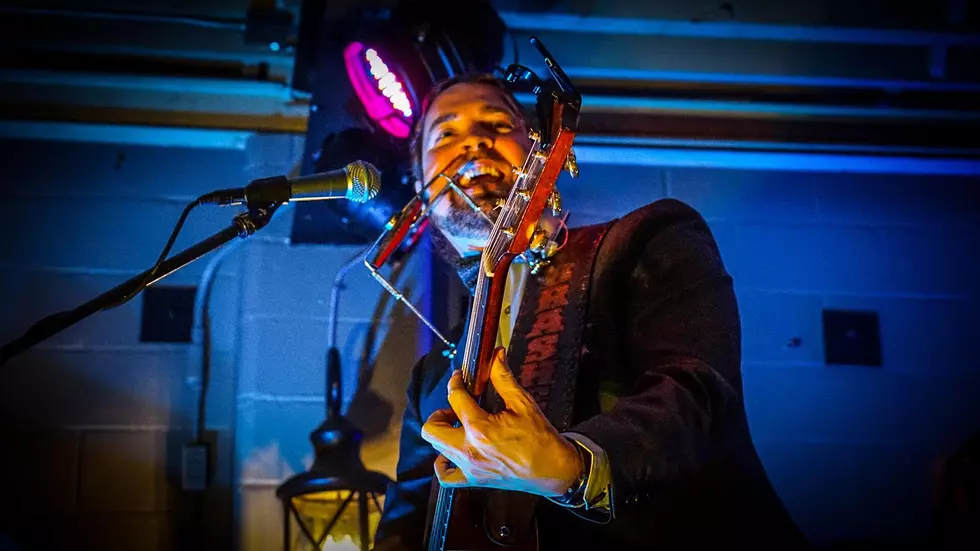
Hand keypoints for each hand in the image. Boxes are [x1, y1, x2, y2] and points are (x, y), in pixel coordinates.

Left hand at [420, 347, 582, 496]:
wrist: (553, 469)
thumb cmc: (540, 437)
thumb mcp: (522, 403)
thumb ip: (503, 378)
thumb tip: (496, 354)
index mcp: (480, 428)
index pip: (455, 398)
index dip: (455, 382)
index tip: (459, 378)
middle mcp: (469, 449)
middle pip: (432, 428)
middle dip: (439, 412)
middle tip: (455, 408)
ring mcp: (469, 467)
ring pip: (437, 448)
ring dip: (443, 432)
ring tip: (459, 426)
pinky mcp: (473, 480)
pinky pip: (445, 476)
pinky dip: (442, 464)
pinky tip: (452, 453)